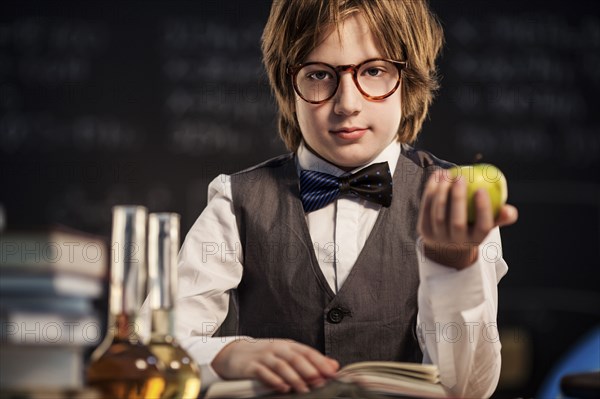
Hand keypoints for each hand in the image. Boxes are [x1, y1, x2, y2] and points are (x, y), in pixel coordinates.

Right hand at [211, 338, 339, 393]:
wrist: (234, 354)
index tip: (332, 373)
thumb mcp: (287, 355)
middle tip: (320, 382)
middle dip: (309, 370)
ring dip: (294, 378)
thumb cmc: (265, 356)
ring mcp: (264, 356)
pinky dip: (274, 380)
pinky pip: (263, 373)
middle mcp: (277, 348)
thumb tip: (334, 366)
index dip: (320, 362)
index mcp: (288, 346)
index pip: (307, 352)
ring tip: (304, 389)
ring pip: (281, 365)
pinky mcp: (251, 366)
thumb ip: (309, 361)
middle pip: (296, 358)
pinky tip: (283, 388)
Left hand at [417, 169, 517, 268]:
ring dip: (441, 192)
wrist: (445, 242)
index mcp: (475, 240)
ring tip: (447, 173)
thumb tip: (509, 209)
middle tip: (460, 177)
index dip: (483, 209)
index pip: (482, 227)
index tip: (482, 189)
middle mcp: (456, 242)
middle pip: (457, 222)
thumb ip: (500, 216)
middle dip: (458, 198)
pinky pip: (427, 208)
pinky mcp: (424, 230)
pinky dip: (430, 191)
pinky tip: (437, 176)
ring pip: (438, 215)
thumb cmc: (473, 226)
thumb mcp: (488, 223)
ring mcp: (438, 237)